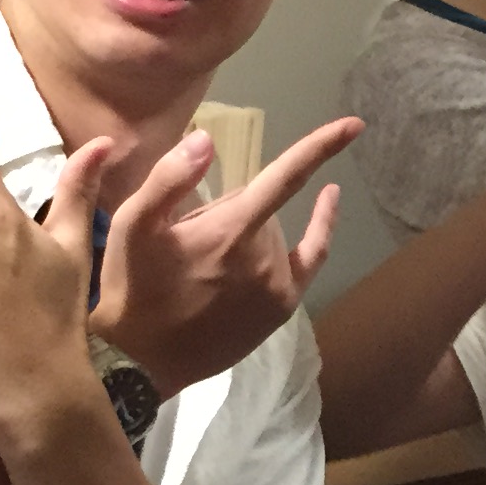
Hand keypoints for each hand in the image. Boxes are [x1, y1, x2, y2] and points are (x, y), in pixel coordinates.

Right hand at [90, 115, 364, 391]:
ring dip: (249, 231)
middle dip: (231, 210)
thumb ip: (169, 178)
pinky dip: (320, 229)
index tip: (353, 124)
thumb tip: (206, 139)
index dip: (320, 147)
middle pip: (261, 206)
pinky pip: (312, 256)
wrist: (141, 360)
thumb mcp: (131, 225)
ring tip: (205, 260)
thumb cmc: (131, 287)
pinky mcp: (282, 307)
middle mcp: (265, 256)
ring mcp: (278, 286)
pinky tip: (329, 200)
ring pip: (274, 232)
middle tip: (188, 238)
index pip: (285, 176)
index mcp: (231, 231)